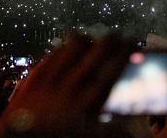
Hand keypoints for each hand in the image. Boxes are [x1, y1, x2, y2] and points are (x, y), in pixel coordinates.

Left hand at [0, 34, 131, 137]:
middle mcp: (71, 87)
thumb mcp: (86, 133)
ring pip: (74, 45)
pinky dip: (64, 48)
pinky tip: (68, 49)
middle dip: (112, 39)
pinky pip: (53, 53)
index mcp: (88, 103)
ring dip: (88, 39)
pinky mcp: (34, 78)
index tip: (132, 44)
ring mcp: (51, 80)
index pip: (114, 67)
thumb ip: (105, 125)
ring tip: (93, 40)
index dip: (126, 51)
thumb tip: (127, 124)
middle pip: (98, 50)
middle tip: (118, 37)